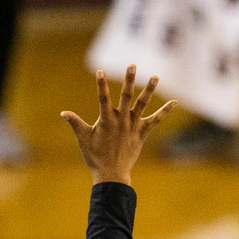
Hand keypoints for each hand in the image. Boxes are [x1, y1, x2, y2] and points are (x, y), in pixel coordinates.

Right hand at [61, 67, 175, 184]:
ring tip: (156, 76)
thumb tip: (63, 113)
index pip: (102, 98)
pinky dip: (165, 111)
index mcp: (106, 121)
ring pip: (142, 104)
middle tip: (132, 65)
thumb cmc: (95, 157)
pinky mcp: (142, 133)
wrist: (111, 174)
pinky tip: (174, 102)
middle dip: (129, 80)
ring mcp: (133, 126)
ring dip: (149, 90)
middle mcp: (121, 120)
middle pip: (126, 96)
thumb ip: (75, 123)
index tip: (100, 71)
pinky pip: (156, 120)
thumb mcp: (83, 139)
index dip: (101, 85)